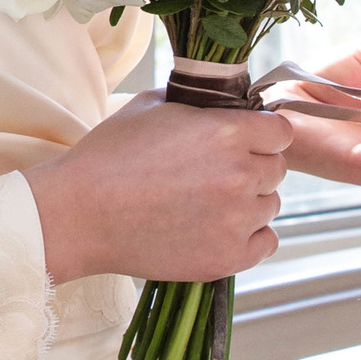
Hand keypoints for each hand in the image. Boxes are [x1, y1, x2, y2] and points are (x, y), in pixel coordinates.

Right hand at [22, 93, 292, 285]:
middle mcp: (241, 175)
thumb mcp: (151, 106)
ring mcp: (237, 220)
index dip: (262, 134)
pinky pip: (266, 243)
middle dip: (253, 167)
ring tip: (206, 204)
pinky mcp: (228, 258)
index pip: (281, 131)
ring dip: (248, 203)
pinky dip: (248, 237)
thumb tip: (223, 101)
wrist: (79, 215)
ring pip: (270, 206)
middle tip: (214, 174)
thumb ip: (199, 101)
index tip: (244, 140)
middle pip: (277, 169)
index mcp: (227, 132)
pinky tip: (216, 229)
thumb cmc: (108, 157)